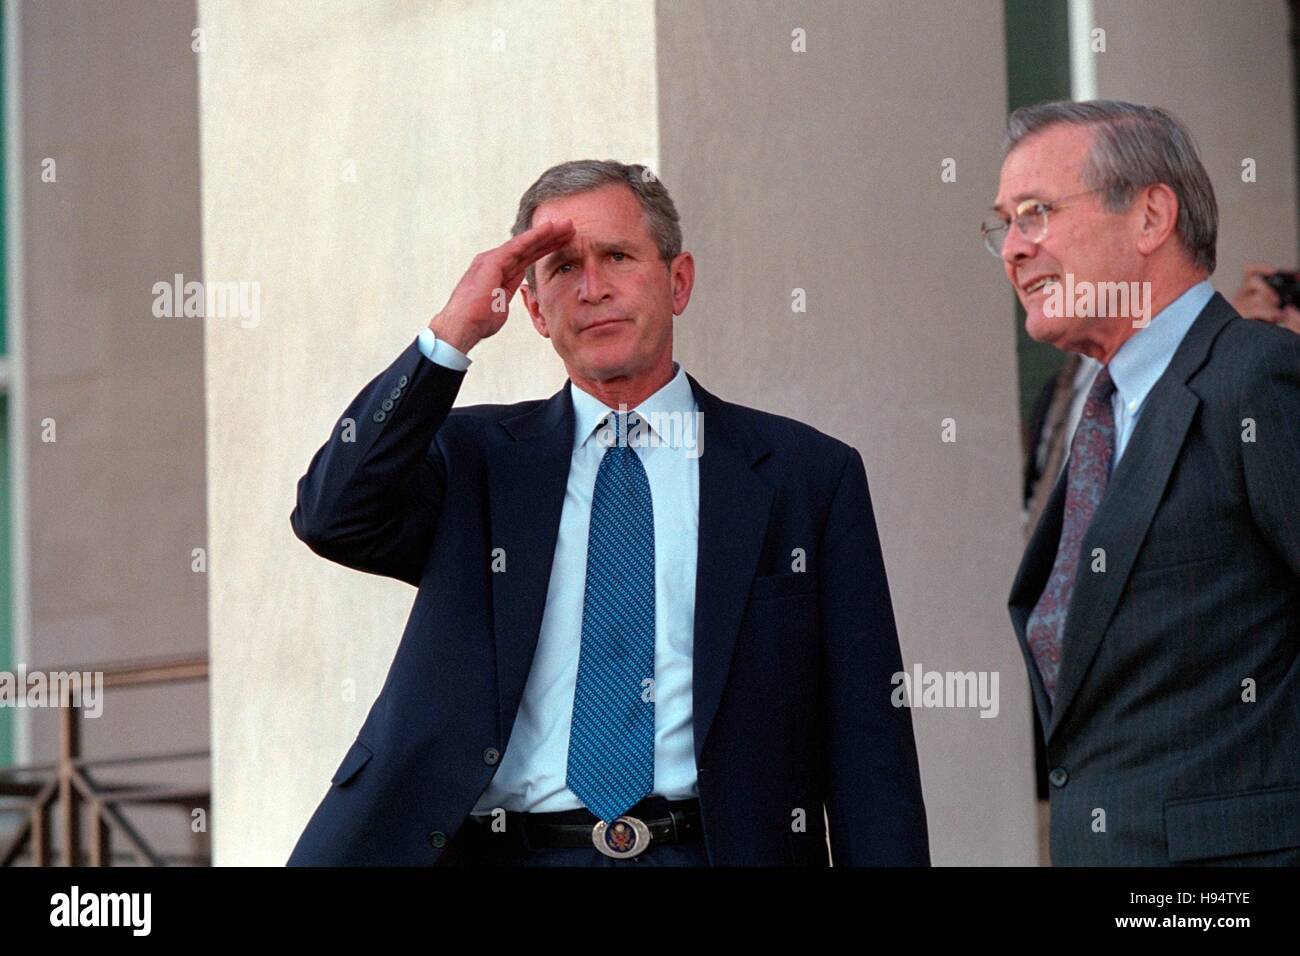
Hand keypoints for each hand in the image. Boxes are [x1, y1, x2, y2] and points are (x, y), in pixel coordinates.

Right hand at [428, 219, 575, 352]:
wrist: (463, 326)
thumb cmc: (479, 320)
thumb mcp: (500, 304)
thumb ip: (507, 292)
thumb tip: (514, 290)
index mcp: (499, 272)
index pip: (527, 257)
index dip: (545, 249)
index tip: (564, 243)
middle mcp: (495, 261)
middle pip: (528, 248)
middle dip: (550, 238)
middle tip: (569, 228)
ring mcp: (493, 259)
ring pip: (525, 243)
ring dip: (546, 234)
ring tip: (566, 225)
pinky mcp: (493, 261)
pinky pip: (518, 246)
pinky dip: (534, 237)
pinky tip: (549, 229)